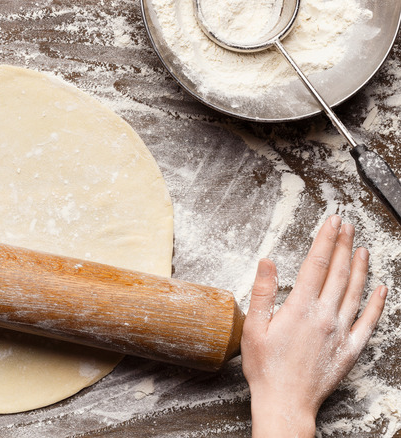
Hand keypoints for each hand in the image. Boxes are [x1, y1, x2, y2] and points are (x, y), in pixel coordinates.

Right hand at [242, 215, 386, 436]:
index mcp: (300, 308)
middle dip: (343, 245)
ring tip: (361, 248)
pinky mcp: (350, 348)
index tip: (332, 221)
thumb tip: (267, 261)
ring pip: (355, 292)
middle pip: (338, 272)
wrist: (285, 402)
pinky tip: (380, 289)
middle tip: (346, 225)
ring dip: (360, 267)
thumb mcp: (253, 328)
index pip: (316, 264)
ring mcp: (340, 332)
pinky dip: (376, 303)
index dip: (325, 240)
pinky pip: (368, 321)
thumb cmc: (265, 368)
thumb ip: (262, 292)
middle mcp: (325, 316)